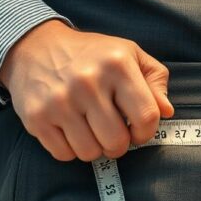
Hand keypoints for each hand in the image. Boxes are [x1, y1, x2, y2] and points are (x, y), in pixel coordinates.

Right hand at [0, 19, 173, 161]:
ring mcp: (59, 101)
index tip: (137, 130)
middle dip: (119, 144)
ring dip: (94, 147)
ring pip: (90, 153)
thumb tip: (166, 111)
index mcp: (117, 64)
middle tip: (112, 132)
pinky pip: (64, 154)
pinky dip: (70, 149)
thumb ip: (155, 79)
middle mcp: (87, 82)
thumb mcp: (128, 54)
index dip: (146, 132)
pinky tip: (70, 129)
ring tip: (90, 129)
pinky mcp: (37, 117)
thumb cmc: (90, 54)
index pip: (146, 117)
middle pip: (117, 142)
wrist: (35, 46)